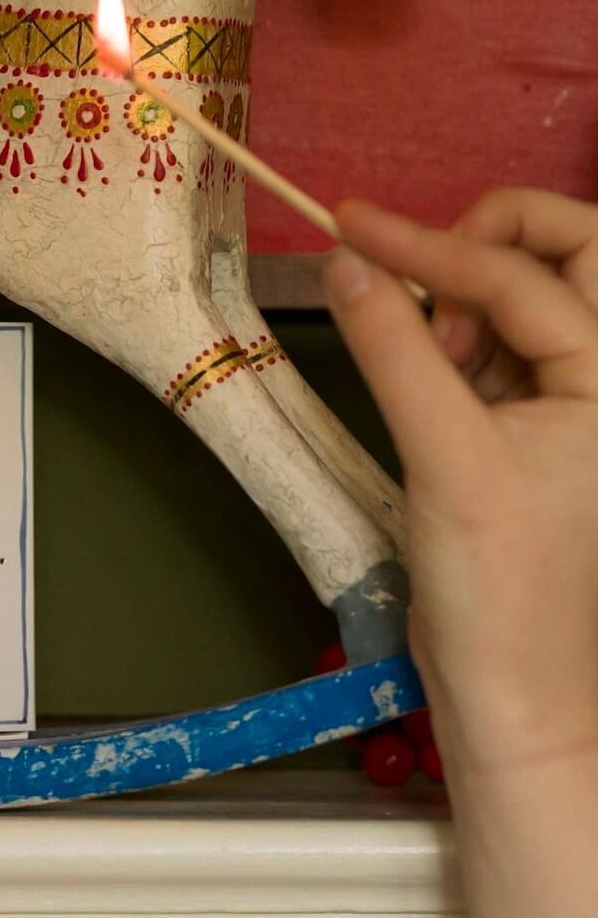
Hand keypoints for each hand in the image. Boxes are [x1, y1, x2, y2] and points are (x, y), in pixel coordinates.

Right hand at [322, 190, 597, 775]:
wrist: (513, 694)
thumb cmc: (503, 583)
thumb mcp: (447, 457)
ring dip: (462, 298)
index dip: (431, 244)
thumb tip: (343, 259)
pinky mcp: (532, 426)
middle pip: (570, 254)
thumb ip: (395, 347)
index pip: (522, 277)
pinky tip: (419, 369)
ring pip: (526, 297)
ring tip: (417, 352)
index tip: (346, 223)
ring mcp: (573, 401)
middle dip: (487, 240)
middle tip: (411, 264)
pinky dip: (450, 340)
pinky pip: (497, 346)